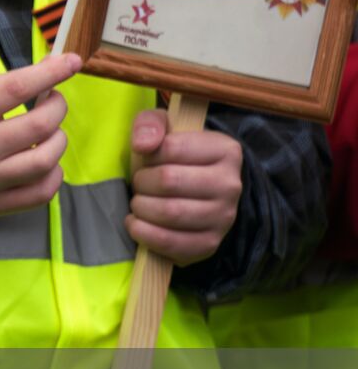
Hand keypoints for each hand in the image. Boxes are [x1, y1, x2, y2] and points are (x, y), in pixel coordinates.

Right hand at [0, 54, 81, 219]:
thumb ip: (5, 84)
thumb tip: (51, 69)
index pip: (18, 88)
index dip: (52, 73)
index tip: (72, 62)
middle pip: (40, 125)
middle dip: (57, 106)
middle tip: (52, 101)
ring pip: (46, 160)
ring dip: (58, 140)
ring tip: (50, 133)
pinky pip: (41, 193)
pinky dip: (53, 173)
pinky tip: (46, 162)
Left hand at [126, 109, 241, 265]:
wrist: (193, 192)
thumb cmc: (173, 156)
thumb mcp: (163, 127)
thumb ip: (150, 124)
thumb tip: (142, 145)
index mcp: (225, 150)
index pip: (172, 148)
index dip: (148, 155)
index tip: (148, 160)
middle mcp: (230, 185)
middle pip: (168, 181)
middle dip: (141, 182)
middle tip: (139, 184)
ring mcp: (224, 218)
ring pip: (169, 213)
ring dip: (140, 208)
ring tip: (139, 203)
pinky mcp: (209, 244)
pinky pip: (170, 243)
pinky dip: (143, 234)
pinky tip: (137, 224)